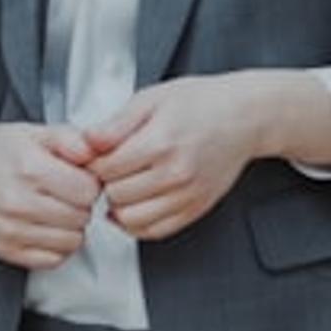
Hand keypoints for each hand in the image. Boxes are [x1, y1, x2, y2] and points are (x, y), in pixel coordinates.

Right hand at [0, 123, 103, 269]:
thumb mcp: (34, 132)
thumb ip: (70, 139)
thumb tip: (96, 153)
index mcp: (29, 169)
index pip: (88, 190)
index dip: (89, 182)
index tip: (77, 176)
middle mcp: (18, 203)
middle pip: (82, 216)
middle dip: (81, 204)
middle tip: (65, 191)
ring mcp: (11, 230)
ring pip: (72, 242)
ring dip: (71, 226)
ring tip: (55, 208)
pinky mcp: (6, 250)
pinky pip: (53, 260)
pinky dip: (57, 246)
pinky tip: (46, 226)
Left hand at [84, 71, 330, 240]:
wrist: (245, 116)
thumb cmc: (200, 102)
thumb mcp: (151, 99)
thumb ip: (115, 124)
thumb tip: (85, 142)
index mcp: (161, 142)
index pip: (105, 169)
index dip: (92, 162)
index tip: (94, 155)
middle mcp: (176, 173)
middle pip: (116, 195)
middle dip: (104, 183)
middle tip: (107, 169)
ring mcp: (188, 195)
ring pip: (132, 219)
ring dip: (118, 206)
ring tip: (120, 185)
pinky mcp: (196, 208)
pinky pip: (155, 231)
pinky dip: (136, 224)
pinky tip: (132, 205)